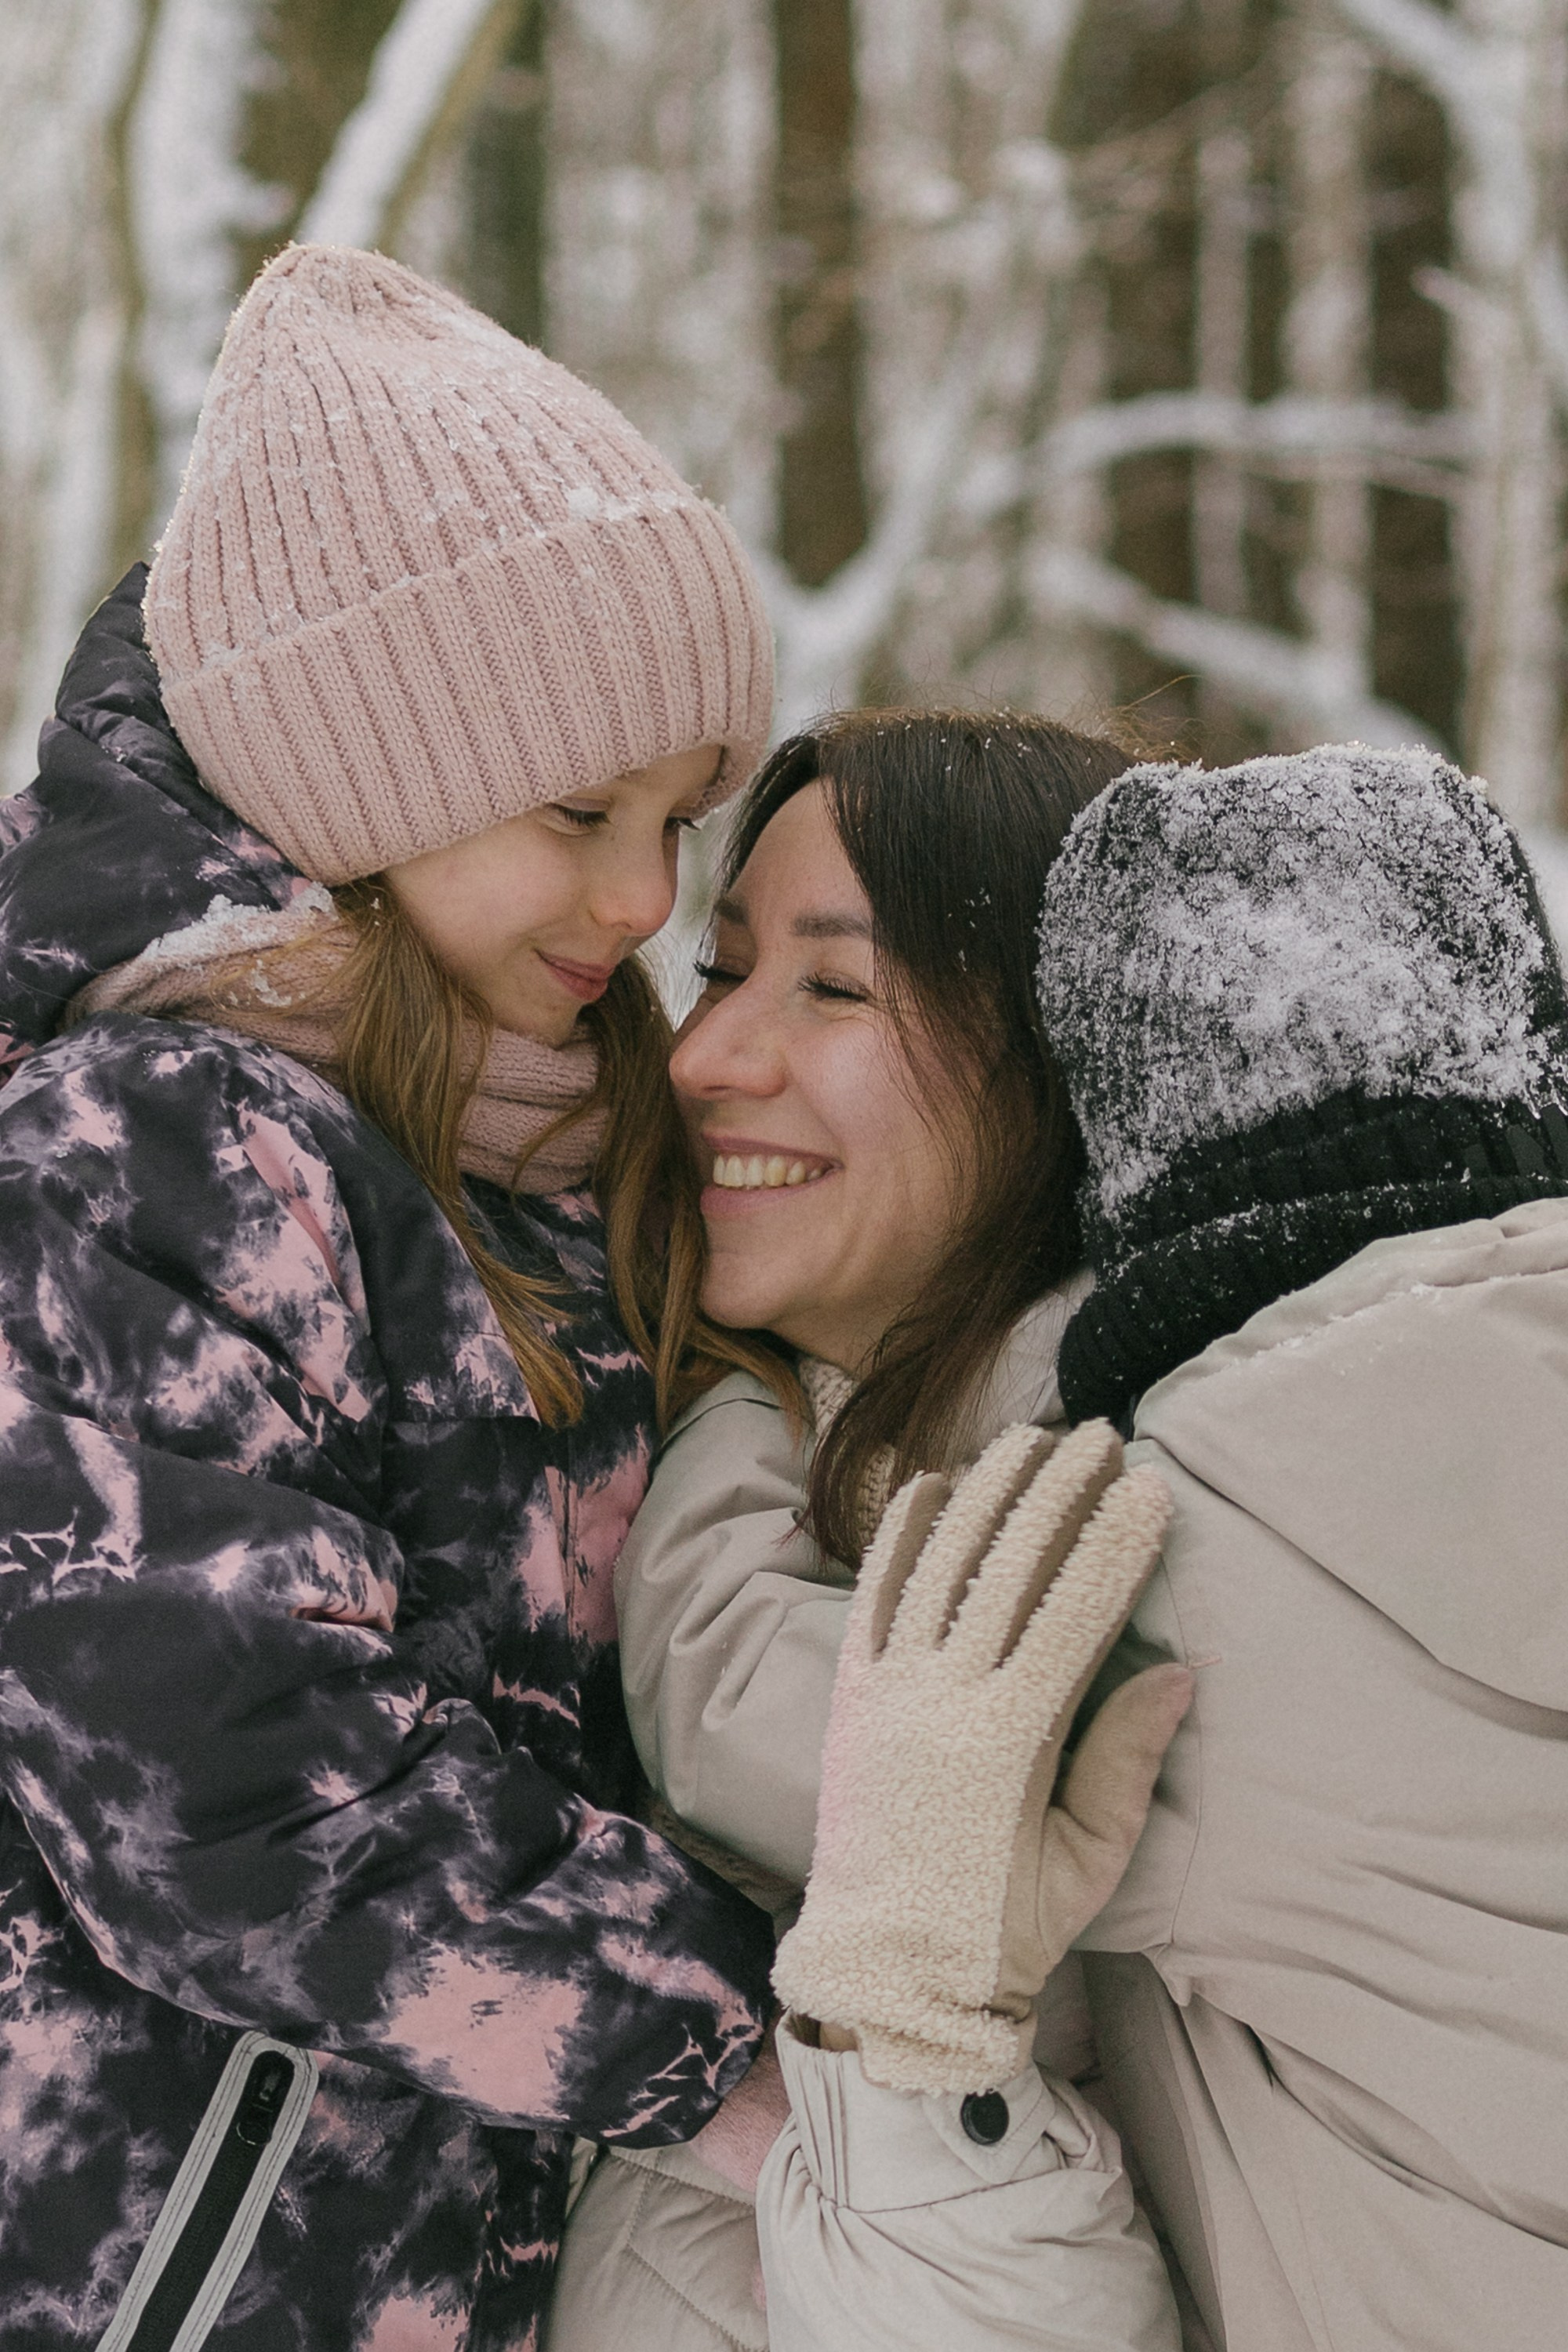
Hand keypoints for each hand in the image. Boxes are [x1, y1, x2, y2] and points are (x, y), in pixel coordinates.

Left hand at [773, 1422, 1189, 2092]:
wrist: (885, 1969)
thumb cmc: (1003, 1927)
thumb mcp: (1089, 1864)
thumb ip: (1127, 1763)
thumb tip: (1177, 1669)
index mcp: (1008, 1742)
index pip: (1073, 1614)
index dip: (1113, 1543)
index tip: (1148, 1486)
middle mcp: (942, 1700)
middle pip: (1007, 1567)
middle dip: (1054, 1491)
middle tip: (1095, 1434)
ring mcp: (888, 1691)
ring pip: (939, 1564)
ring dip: (985, 1492)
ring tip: (1025, 1439)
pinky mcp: (849, 1694)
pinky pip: (873, 1594)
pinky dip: (899, 1533)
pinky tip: (930, 1481)